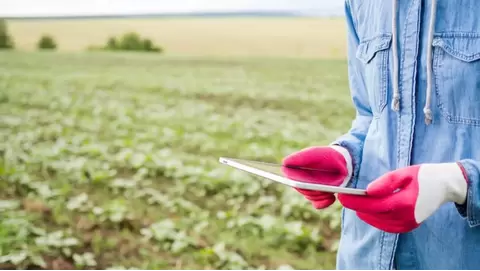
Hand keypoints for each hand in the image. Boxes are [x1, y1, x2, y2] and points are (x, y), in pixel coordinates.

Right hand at [282, 146, 352, 208]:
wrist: (344, 162)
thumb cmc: (327, 156)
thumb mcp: (313, 154)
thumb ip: (299, 158)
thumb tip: (284, 163)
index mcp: (297, 169)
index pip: (290, 178)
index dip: (297, 181)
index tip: (305, 182)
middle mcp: (303, 179)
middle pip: (301, 189)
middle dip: (311, 188)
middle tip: (321, 184)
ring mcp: (311, 188)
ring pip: (309, 196)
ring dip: (319, 194)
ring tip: (329, 188)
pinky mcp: (320, 196)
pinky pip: (317, 204)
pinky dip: (323, 202)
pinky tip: (331, 197)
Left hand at [337, 163, 467, 232]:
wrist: (445, 186)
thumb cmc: (423, 176)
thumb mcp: (404, 173)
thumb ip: (385, 182)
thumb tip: (367, 192)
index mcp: (404, 203)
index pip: (372, 205)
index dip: (354, 202)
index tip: (341, 196)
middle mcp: (405, 217)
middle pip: (372, 214)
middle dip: (356, 206)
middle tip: (344, 197)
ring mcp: (407, 224)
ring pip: (377, 221)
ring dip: (364, 212)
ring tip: (354, 201)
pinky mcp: (408, 227)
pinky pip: (385, 225)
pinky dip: (374, 218)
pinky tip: (368, 209)